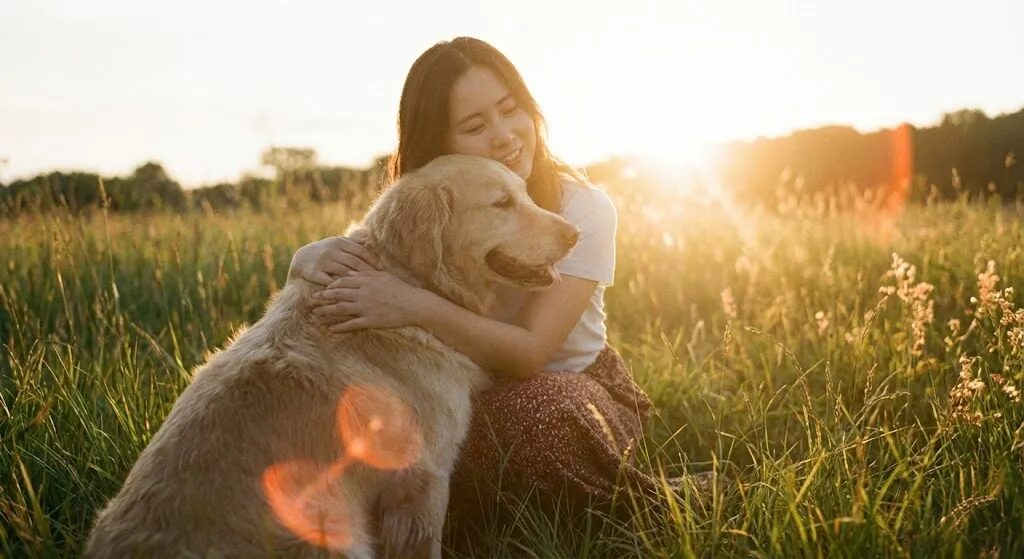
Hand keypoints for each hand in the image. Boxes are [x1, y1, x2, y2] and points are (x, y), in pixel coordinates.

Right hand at [289, 236, 381, 285]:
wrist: (302, 258)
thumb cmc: (327, 252)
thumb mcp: (338, 244)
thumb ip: (354, 243)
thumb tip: (370, 241)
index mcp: (340, 242)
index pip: (360, 251)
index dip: (372, 259)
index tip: (381, 268)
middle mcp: (331, 250)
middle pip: (354, 262)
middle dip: (367, 272)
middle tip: (377, 281)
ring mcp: (322, 261)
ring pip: (343, 272)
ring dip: (356, 280)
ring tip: (368, 288)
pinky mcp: (314, 272)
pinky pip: (329, 281)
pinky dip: (339, 287)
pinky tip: (349, 293)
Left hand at [312, 271, 430, 332]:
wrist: (414, 303)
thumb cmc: (401, 288)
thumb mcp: (383, 275)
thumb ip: (365, 273)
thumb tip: (350, 273)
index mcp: (365, 281)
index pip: (342, 282)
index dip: (330, 286)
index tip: (323, 289)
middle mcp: (362, 293)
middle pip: (337, 295)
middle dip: (323, 297)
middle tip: (311, 300)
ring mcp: (365, 307)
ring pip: (340, 308)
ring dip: (326, 311)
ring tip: (316, 314)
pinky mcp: (370, 320)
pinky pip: (351, 324)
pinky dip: (340, 327)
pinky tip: (331, 329)